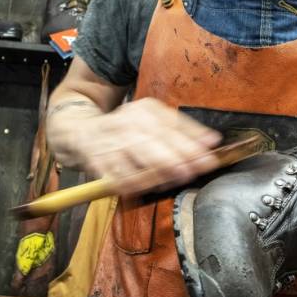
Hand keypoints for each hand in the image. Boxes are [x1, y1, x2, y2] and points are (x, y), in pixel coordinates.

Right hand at [60, 97, 222, 196]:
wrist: (82, 132)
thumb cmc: (126, 131)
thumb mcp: (153, 122)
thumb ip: (183, 131)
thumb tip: (213, 141)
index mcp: (146, 110)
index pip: (172, 123)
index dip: (192, 139)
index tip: (210, 153)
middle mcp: (128, 121)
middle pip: (156, 139)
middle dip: (177, 155)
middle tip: (194, 168)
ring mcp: (113, 140)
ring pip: (138, 156)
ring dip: (159, 169)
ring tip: (176, 177)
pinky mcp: (99, 160)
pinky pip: (120, 174)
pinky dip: (135, 183)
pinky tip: (148, 187)